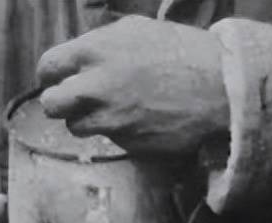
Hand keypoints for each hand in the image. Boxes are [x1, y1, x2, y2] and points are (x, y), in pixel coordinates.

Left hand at [36, 16, 229, 155]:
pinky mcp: (127, 143)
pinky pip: (109, 139)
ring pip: (76, 127)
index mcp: (95, 51)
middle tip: (77, 101)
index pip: (48, 67)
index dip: (51, 76)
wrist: (223, 88)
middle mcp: (97, 86)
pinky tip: (141, 120)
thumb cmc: (184, 53)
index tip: (58, 80)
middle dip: (61, 103)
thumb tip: (77, 59)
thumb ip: (100, 45)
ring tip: (115, 110)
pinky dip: (119, 132)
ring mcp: (111, 118)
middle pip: (51, 104)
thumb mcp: (136, 31)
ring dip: (88, 120)